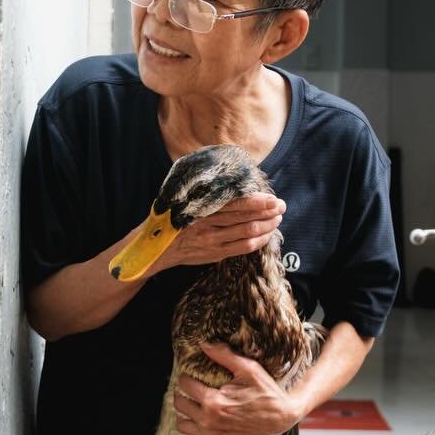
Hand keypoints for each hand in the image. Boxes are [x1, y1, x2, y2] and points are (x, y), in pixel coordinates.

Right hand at [147, 195, 284, 275]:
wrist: (153, 247)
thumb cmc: (169, 218)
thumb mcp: (181, 199)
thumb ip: (203, 192)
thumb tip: (227, 179)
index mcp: (200, 208)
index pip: (235, 204)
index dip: (257, 201)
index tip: (271, 197)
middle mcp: (207, 226)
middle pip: (246, 218)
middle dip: (268, 212)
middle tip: (281, 205)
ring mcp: (212, 242)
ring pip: (247, 233)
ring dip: (266, 226)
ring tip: (277, 219)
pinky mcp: (214, 254)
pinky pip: (242, 248)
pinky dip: (258, 241)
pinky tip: (266, 235)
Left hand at [173, 343, 302, 434]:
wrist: (280, 416)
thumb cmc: (265, 391)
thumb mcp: (247, 368)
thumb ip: (224, 355)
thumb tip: (204, 344)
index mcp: (212, 402)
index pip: (185, 385)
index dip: (187, 376)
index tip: (193, 374)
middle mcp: (208, 421)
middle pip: (179, 404)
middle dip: (183, 393)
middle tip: (193, 388)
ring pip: (182, 426)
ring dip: (185, 415)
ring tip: (194, 406)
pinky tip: (202, 432)